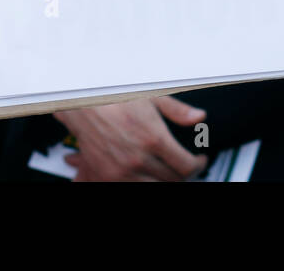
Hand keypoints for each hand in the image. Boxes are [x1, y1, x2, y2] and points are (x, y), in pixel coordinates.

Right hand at [55, 95, 208, 181]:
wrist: (84, 105)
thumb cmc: (117, 97)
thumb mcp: (152, 97)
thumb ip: (178, 110)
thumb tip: (199, 116)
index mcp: (153, 139)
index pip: (186, 166)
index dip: (199, 165)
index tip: (199, 160)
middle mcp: (138, 159)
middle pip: (173, 180)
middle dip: (184, 174)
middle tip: (186, 166)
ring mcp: (121, 171)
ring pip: (155, 188)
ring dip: (165, 180)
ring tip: (169, 171)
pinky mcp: (106, 177)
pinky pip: (131, 188)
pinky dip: (143, 182)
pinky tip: (149, 175)